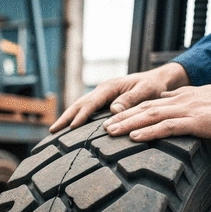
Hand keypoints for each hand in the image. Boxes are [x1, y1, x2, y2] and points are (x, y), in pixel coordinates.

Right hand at [49, 63, 189, 132]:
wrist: (158, 80)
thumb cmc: (153, 86)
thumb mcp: (146, 91)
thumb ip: (130, 100)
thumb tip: (113, 112)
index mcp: (109, 87)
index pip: (91, 103)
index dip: (81, 115)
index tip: (71, 128)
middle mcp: (102, 90)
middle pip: (79, 104)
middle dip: (65, 118)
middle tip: (52, 131)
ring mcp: (101, 95)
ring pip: (80, 106)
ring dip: (67, 118)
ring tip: (55, 131)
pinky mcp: (104, 101)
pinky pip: (86, 109)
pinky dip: (76, 117)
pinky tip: (70, 127)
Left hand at [103, 84, 210, 141]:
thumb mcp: (202, 100)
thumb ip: (183, 102)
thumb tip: (166, 105)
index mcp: (180, 98)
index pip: (148, 103)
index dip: (128, 111)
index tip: (112, 119)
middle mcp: (179, 101)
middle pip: (143, 108)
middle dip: (121, 118)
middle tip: (102, 127)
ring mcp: (187, 111)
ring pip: (150, 116)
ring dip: (128, 124)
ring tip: (109, 132)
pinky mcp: (198, 122)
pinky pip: (168, 127)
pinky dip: (149, 132)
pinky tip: (134, 138)